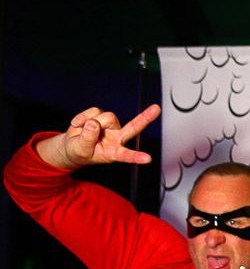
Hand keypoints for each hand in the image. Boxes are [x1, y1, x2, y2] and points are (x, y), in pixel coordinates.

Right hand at [36, 104, 161, 170]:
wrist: (72, 145)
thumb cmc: (80, 152)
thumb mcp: (81, 150)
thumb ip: (87, 139)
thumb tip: (94, 123)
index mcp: (115, 152)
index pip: (127, 155)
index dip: (137, 157)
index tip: (148, 159)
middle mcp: (117, 138)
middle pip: (133, 127)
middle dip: (145, 118)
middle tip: (157, 108)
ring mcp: (111, 126)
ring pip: (106, 117)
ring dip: (89, 122)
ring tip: (81, 131)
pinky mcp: (102, 116)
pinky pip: (94, 111)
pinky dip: (82, 117)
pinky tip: (78, 124)